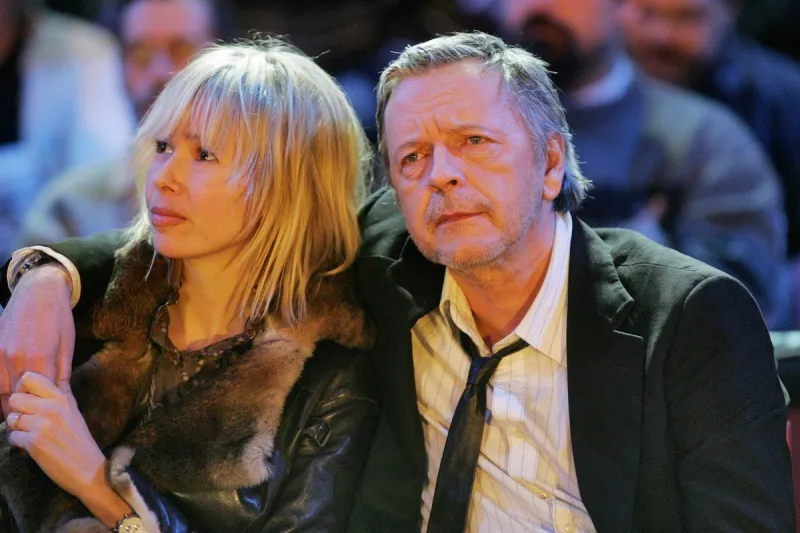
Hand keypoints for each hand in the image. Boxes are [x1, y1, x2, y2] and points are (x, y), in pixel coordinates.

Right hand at [0, 264, 74, 417]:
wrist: (38, 290)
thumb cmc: (59, 317)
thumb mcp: (67, 346)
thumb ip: (62, 374)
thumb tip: (63, 398)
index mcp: (39, 358)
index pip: (38, 396)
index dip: (42, 410)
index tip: (47, 422)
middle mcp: (16, 358)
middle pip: (16, 397)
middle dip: (23, 413)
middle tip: (30, 426)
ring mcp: (1, 354)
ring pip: (1, 390)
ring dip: (8, 405)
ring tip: (18, 418)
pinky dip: (0, 390)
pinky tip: (6, 399)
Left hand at [7, 372, 132, 526]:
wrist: (88, 468)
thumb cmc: (80, 440)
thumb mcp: (74, 410)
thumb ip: (62, 392)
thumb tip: (58, 372)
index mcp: (61, 397)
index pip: (29, 378)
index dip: (23, 388)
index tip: (28, 398)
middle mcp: (51, 407)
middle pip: (15, 398)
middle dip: (18, 410)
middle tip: (28, 419)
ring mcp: (41, 425)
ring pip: (11, 418)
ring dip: (17, 427)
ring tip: (30, 433)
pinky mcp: (33, 443)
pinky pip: (13, 436)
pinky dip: (19, 442)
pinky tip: (31, 445)